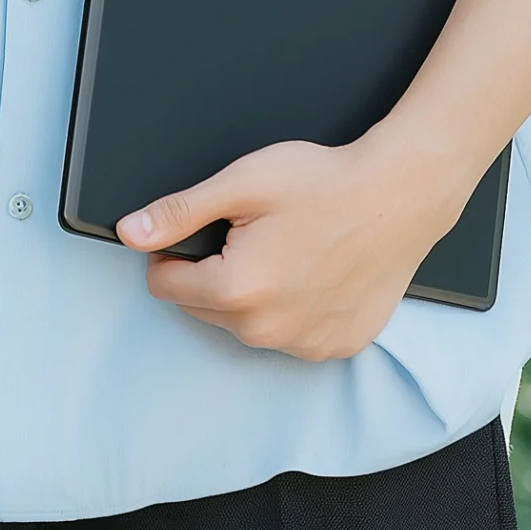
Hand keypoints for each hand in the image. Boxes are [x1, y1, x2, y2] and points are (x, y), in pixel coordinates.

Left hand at [116, 133, 459, 361]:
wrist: (400, 195)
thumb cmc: (325, 183)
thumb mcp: (242, 182)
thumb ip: (179, 211)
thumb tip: (130, 232)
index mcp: (237, 291)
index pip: (165, 284)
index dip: (175, 250)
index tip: (206, 227)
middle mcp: (268, 332)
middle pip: (203, 307)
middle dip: (214, 272)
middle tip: (254, 232)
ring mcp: (305, 346)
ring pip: (246, 324)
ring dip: (252, 293)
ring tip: (288, 248)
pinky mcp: (335, 347)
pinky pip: (290, 335)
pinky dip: (292, 308)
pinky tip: (313, 272)